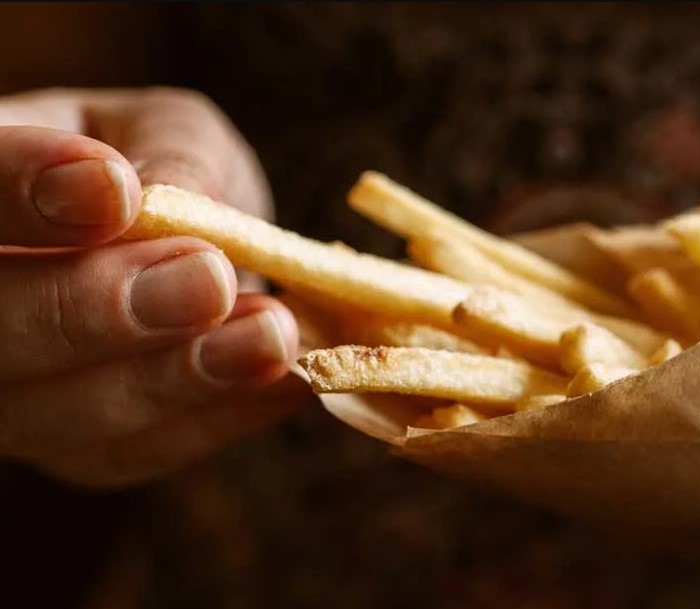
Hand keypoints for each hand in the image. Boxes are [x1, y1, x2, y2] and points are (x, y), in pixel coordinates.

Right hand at [0, 88, 301, 487]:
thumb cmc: (157, 171)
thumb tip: (170, 204)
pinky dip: (211, 419)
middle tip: (210, 278)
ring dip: (170, 378)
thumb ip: (169, 154)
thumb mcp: (166, 130)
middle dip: (100, 307)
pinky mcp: (74, 446)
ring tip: (269, 335)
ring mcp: (14, 391)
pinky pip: (128, 452)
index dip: (17, 188)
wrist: (174, 245)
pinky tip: (285, 380)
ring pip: (56, 411)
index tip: (113, 188)